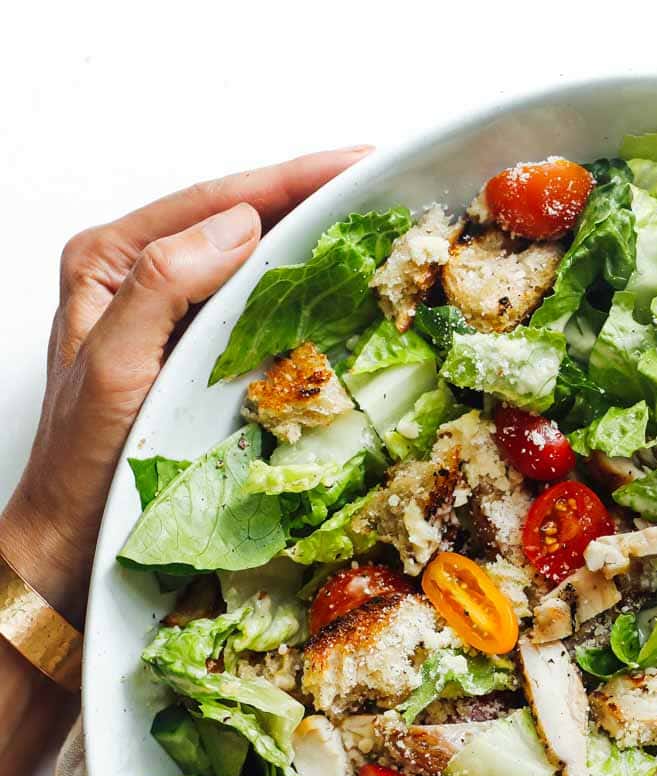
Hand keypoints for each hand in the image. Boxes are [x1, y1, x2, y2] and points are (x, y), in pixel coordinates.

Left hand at [0, 146, 369, 625]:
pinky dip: (304, 301)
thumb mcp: (114, 369)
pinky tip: (343, 296)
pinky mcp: (201, 358)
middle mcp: (142, 279)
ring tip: (378, 229)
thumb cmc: (84, 464)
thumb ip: (161, 287)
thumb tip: (239, 228)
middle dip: (312, 200)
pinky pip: (259, 312)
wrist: (77, 539)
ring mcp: (175, 319)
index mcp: (111, 261)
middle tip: (387, 188)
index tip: (359, 163)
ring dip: (314, 247)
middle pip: (239, 220)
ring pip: (253, 263)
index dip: (292, 178)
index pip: (215, 202)